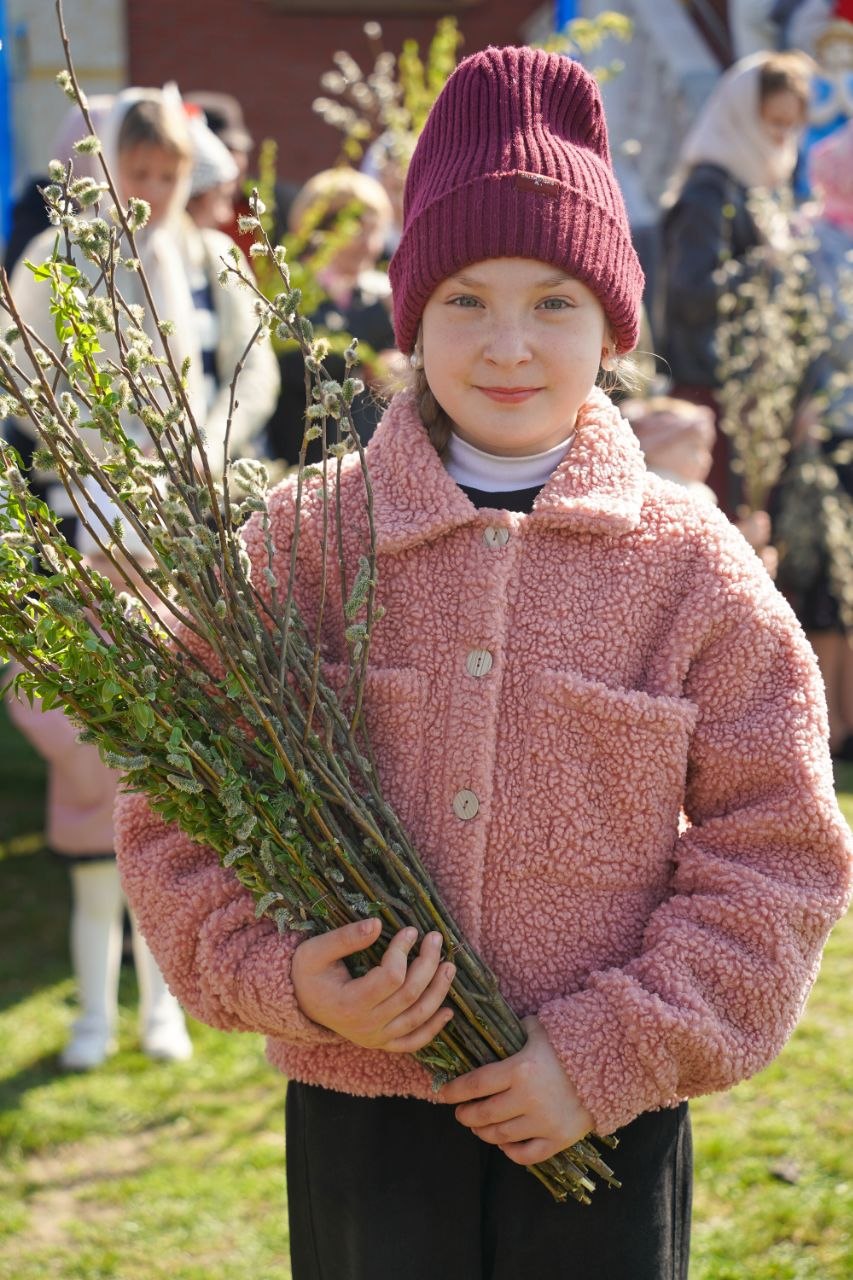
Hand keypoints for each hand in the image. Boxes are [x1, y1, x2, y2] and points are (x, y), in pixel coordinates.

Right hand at [291, 917, 455, 1051]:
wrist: (298, 1003)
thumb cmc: (307, 972)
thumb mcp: (316, 950)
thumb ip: (346, 937)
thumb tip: (377, 923)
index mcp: (349, 1003)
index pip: (391, 977)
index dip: (404, 951)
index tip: (409, 930)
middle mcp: (366, 1026)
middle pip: (410, 995)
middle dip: (428, 964)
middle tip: (435, 938)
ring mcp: (375, 1038)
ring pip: (418, 1018)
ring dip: (438, 991)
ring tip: (449, 965)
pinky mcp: (381, 1043)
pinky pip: (413, 1042)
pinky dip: (433, 1029)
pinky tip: (448, 1011)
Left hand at [438, 1016, 593, 1165]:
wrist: (610, 1063)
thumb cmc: (569, 1043)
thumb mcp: (538, 1030)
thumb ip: (514, 1034)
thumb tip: (492, 1034)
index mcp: (519, 1069)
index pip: (475, 1084)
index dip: (454, 1091)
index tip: (442, 1095)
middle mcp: (528, 1098)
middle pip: (483, 1114)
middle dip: (465, 1114)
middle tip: (460, 1112)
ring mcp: (543, 1122)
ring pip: (500, 1136)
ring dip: (483, 1132)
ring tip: (477, 1126)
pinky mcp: (559, 1139)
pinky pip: (525, 1155)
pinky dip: (509, 1151)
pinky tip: (504, 1142)